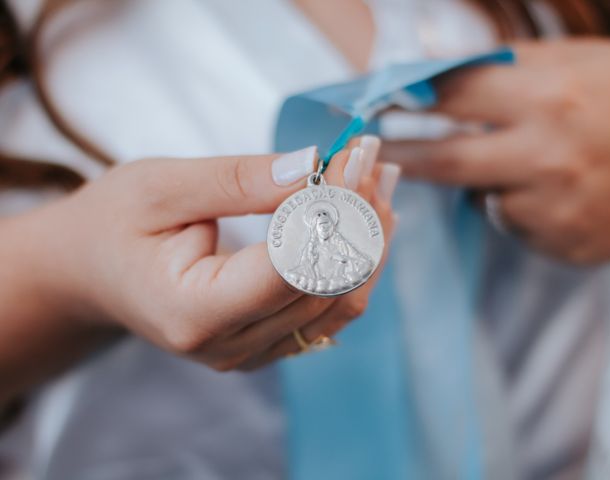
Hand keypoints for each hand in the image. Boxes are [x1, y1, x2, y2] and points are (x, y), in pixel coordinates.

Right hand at [19, 139, 397, 372]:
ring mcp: (252, 352)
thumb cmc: (113, 225)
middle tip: (374, 158)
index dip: (334, 211)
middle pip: (326, 286)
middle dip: (361, 217)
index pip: (292, 266)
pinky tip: (367, 218)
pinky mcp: (267, 342)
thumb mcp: (161, 185)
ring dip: (369, 239)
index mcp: (195, 312)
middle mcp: (230, 346)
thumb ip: (239, 181)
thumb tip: (313, 167)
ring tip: (380, 180)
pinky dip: (356, 260)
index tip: (354, 156)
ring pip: (342, 302)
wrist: (92, 273)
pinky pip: (330, 308)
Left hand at [383, 39, 609, 263]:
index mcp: (547, 97)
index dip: (406, 100)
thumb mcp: (572, 61)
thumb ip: (498, 66)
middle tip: (371, 155)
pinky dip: (516, 207)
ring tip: (521, 161)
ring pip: (481, 200)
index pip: (453, 97)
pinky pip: (515, 225)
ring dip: (481, 183)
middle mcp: (548, 155)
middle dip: (402, 156)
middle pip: (446, 162)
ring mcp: (557, 208)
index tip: (374, 105)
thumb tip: (425, 66)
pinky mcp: (565, 243)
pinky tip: (552, 190)